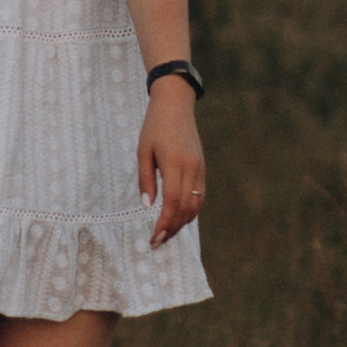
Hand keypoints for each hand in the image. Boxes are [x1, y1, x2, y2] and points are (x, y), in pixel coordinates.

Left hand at [137, 83, 205, 247]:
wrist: (176, 104)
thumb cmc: (154, 126)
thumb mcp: (143, 150)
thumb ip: (145, 179)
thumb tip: (147, 206)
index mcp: (175, 163)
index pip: (171, 202)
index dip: (164, 223)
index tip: (154, 238)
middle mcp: (191, 168)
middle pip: (185, 208)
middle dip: (172, 229)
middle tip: (158, 242)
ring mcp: (200, 168)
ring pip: (196, 205)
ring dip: (182, 223)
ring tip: (167, 234)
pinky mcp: (203, 168)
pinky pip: (200, 196)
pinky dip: (191, 211)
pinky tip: (179, 218)